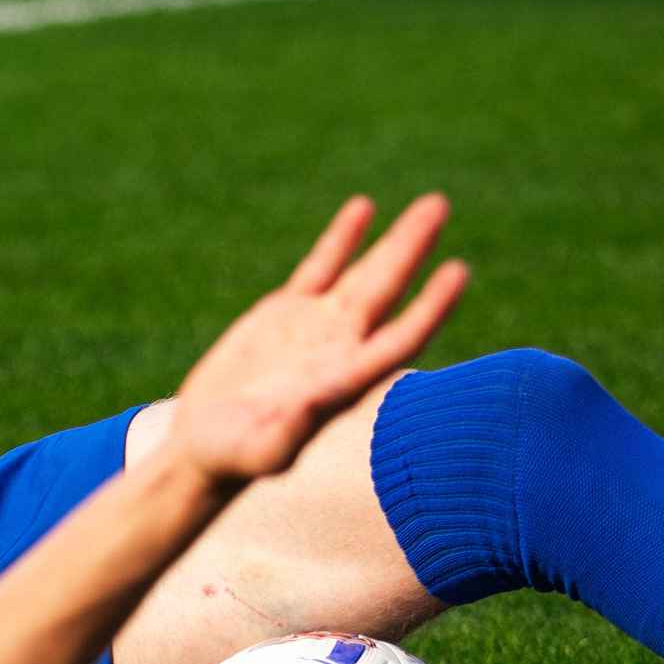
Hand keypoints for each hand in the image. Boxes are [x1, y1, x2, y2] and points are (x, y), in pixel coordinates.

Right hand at [163, 194, 463, 486]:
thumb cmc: (233, 458)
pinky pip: (320, 268)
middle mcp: (342, 349)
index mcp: (346, 381)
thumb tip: (313, 404)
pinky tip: (364, 208)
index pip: (400, 337)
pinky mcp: (285, 313)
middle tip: (439, 205)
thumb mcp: (260, 451)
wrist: (206, 447)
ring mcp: (316, 328)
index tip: (457, 271)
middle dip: (413, 248)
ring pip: (364, 274)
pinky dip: (342, 240)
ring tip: (433, 204)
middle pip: (388, 291)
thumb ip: (288, 432)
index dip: (430, 306)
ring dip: (396, 240)